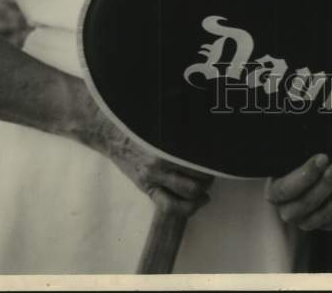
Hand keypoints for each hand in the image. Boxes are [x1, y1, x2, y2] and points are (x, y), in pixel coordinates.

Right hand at [81, 95, 212, 216]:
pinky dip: (189, 208)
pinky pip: (171, 207)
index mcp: (168, 144)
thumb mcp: (163, 124)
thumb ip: (183, 130)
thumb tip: (207, 127)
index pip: (199, 157)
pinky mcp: (147, 189)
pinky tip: (198, 201)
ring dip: (202, 189)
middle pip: (199, 175)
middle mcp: (162, 162)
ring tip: (205, 183)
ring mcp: (154, 178)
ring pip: (189, 192)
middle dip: (210, 176)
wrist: (113, 135)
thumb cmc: (142, 126)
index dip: (213, 158)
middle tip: (212, 170)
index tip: (218, 156)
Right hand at [266, 154, 331, 230]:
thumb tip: (312, 137)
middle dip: (329, 182)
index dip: (305, 175)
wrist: (313, 167)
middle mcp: (288, 211)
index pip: (286, 189)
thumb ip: (300, 149)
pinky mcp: (325, 223)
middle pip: (307, 203)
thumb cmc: (299, 156)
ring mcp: (307, 220)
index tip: (323, 157)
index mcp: (275, 192)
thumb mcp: (294, 151)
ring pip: (326, 214)